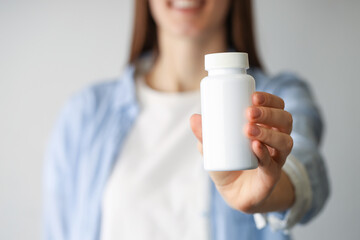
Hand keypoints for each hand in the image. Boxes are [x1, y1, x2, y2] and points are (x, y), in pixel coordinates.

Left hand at [190, 92, 294, 212]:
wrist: (233, 191)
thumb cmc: (227, 162)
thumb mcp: (213, 146)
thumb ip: (205, 133)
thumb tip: (194, 118)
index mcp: (267, 126)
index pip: (277, 107)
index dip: (269, 100)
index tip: (253, 96)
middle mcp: (277, 140)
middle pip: (285, 120)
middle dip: (269, 113)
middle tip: (249, 113)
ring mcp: (277, 158)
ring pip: (284, 141)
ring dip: (268, 133)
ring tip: (248, 130)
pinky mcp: (272, 176)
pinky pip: (273, 164)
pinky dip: (264, 154)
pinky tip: (255, 147)